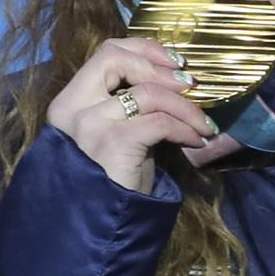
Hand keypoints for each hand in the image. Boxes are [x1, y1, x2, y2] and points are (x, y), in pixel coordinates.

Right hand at [46, 38, 215, 193]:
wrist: (102, 226)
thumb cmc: (115, 178)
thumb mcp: (119, 131)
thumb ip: (132, 102)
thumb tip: (176, 77)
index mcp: (71, 100)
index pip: (105, 52)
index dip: (144, 49)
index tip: (175, 61)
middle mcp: (73, 107)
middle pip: (115, 57)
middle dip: (159, 65)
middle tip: (190, 84)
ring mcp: (90, 124)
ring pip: (149, 92)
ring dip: (186, 106)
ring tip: (203, 125)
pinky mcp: (113, 142)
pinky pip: (160, 122)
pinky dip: (185, 128)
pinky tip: (196, 140)